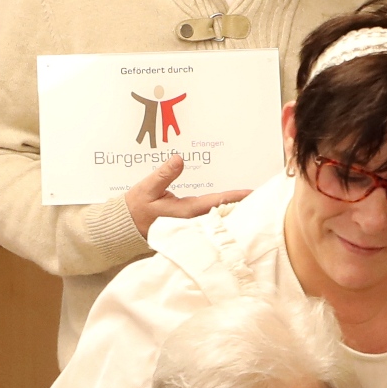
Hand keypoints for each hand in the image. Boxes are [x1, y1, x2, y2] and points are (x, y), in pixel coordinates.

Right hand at [125, 156, 248, 238]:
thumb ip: (163, 174)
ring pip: (217, 218)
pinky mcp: (188, 228)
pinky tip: (230, 210)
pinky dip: (220, 214)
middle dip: (240, 206)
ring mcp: (191, 227)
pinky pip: (209, 221)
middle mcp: (191, 222)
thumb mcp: (146, 189)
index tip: (252, 193)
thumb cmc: (136, 208)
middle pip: (222, 214)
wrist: (125, 228)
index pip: (216, 203)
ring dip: (232, 210)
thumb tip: (179, 159)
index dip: (235, 197)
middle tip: (261, 199)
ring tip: (251, 203)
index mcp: (185, 212)